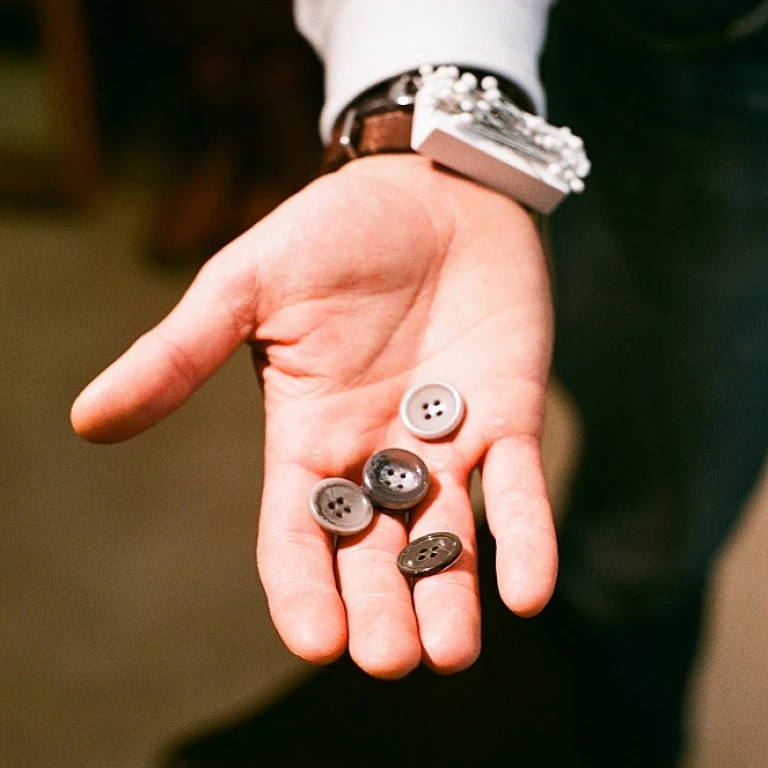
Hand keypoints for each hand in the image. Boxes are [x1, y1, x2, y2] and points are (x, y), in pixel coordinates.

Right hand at [71, 154, 556, 678]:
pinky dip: (526, 537)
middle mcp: (378, 453)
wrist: (431, 189)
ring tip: (449, 654)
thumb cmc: (332, 231)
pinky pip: (519, 486)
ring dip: (451, 597)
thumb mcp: (247, 285)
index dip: (303, 585)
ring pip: (448, 538)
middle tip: (388, 659)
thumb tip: (87, 419)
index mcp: (309, 435)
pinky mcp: (510, 415)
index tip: (315, 638)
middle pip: (377, 552)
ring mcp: (447, 441)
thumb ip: (180, 353)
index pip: (299, 530)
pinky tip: (528, 592)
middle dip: (382, 607)